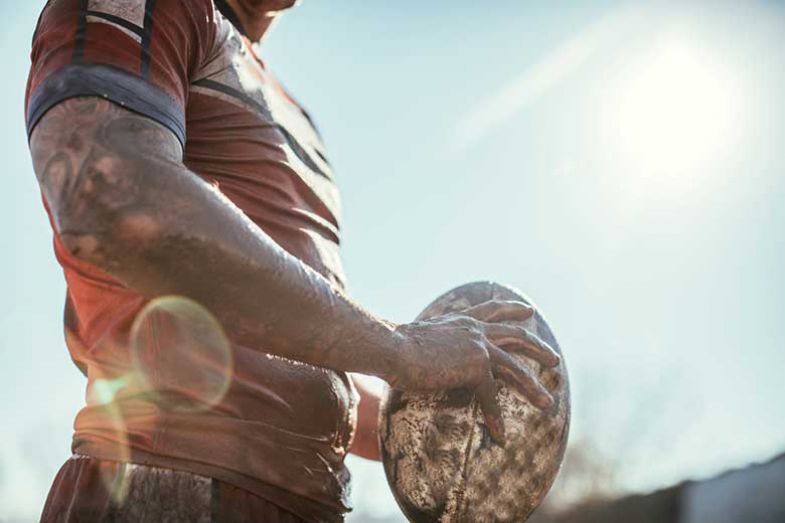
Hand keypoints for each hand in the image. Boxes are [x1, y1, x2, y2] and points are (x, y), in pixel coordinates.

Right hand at [388, 300, 559, 444]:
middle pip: (515, 335)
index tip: (528, 312)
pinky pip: (492, 396)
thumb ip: (432, 346)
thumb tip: (423, 355)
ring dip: (534, 386)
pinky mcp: (475, 367)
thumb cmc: (394, 347)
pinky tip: (501, 435)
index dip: (511, 310)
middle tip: (554, 359)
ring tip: (548, 402)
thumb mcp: (419, 340)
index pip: (492, 310)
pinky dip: (496, 417)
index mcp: (461, 320)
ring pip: (516, 368)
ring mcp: (478, 347)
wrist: (392, 348)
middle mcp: (474, 329)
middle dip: (537, 347)